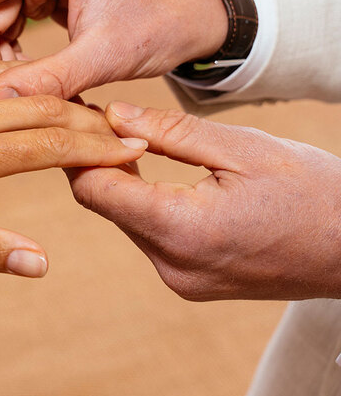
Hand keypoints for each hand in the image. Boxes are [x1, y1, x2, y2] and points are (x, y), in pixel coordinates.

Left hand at [0, 62, 148, 276]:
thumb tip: (40, 263)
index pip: (44, 146)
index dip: (92, 147)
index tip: (132, 147)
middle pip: (37, 110)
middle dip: (86, 118)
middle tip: (126, 126)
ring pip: (11, 89)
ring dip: (53, 98)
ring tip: (87, 108)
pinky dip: (12, 86)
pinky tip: (23, 90)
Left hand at [68, 101, 340, 299]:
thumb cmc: (313, 192)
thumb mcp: (241, 147)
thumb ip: (168, 132)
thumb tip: (111, 114)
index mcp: (181, 229)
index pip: (95, 188)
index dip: (81, 147)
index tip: (82, 113)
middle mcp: (171, 265)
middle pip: (105, 204)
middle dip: (97, 159)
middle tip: (98, 115)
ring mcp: (179, 280)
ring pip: (124, 219)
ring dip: (121, 180)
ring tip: (123, 136)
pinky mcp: (189, 282)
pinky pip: (148, 235)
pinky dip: (143, 203)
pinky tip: (149, 171)